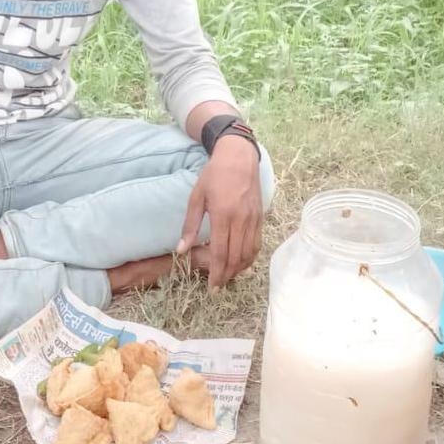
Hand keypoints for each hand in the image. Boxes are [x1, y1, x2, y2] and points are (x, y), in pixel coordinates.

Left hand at [177, 136, 262, 288]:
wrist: (239, 157)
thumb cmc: (214, 175)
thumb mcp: (196, 197)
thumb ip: (190, 225)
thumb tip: (182, 250)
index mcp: (223, 215)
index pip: (220, 252)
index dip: (216, 272)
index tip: (211, 286)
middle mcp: (241, 220)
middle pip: (235, 256)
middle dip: (227, 274)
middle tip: (218, 286)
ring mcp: (253, 219)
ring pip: (249, 253)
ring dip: (239, 269)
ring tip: (228, 276)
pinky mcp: (261, 217)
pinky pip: (257, 243)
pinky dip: (250, 257)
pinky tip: (242, 262)